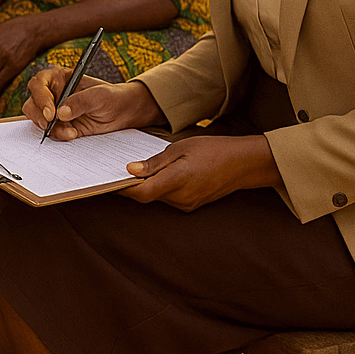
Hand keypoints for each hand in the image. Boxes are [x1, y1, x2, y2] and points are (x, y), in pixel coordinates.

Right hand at [22, 70, 164, 139]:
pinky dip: (59, 135)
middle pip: (32, 102)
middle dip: (38, 114)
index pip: (39, 83)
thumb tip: (60, 113)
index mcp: (59, 79)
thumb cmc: (111, 96)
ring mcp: (55, 111)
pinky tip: (73, 134)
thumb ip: (79, 102)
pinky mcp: (61, 125)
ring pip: (38, 119)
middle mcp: (53, 94)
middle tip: (49, 123)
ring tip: (70, 132)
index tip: (51, 111)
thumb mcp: (98, 95)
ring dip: (49, 128)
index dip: (40, 96)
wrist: (122, 112)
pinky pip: (51, 131)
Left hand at [120, 135, 280, 211]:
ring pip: (157, 198)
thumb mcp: (180, 148)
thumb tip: (130, 170)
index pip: (142, 193)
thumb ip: (154, 163)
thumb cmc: (212, 149)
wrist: (243, 164)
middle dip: (133, 185)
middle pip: (147, 196)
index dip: (123, 188)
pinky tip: (160, 175)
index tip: (110, 179)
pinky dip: (160, 188)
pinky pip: (168, 199)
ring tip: (141, 169)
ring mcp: (187, 204)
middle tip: (120, 170)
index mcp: (177, 180)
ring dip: (147, 186)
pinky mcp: (192, 205)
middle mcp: (181, 197)